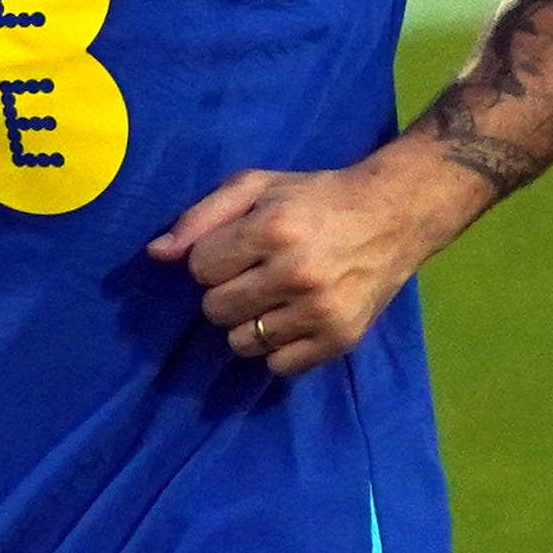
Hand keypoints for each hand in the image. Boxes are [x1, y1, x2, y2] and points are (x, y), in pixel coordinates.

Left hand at [150, 150, 458, 376]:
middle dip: (225, 291)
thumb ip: (200, 217)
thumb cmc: (314, 197)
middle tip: (255, 274)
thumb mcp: (255, 187)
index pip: (200, 268)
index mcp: (273, 231)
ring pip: (241, 342)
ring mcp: (323, 311)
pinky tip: (292, 320)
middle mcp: (298, 274)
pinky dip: (278, 348)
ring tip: (273, 298)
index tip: (236, 249)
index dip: (211, 258)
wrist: (395, 214)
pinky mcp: (342, 340)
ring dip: (248, 323)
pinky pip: (278, 366)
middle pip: (215, 309)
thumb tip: (157, 254)